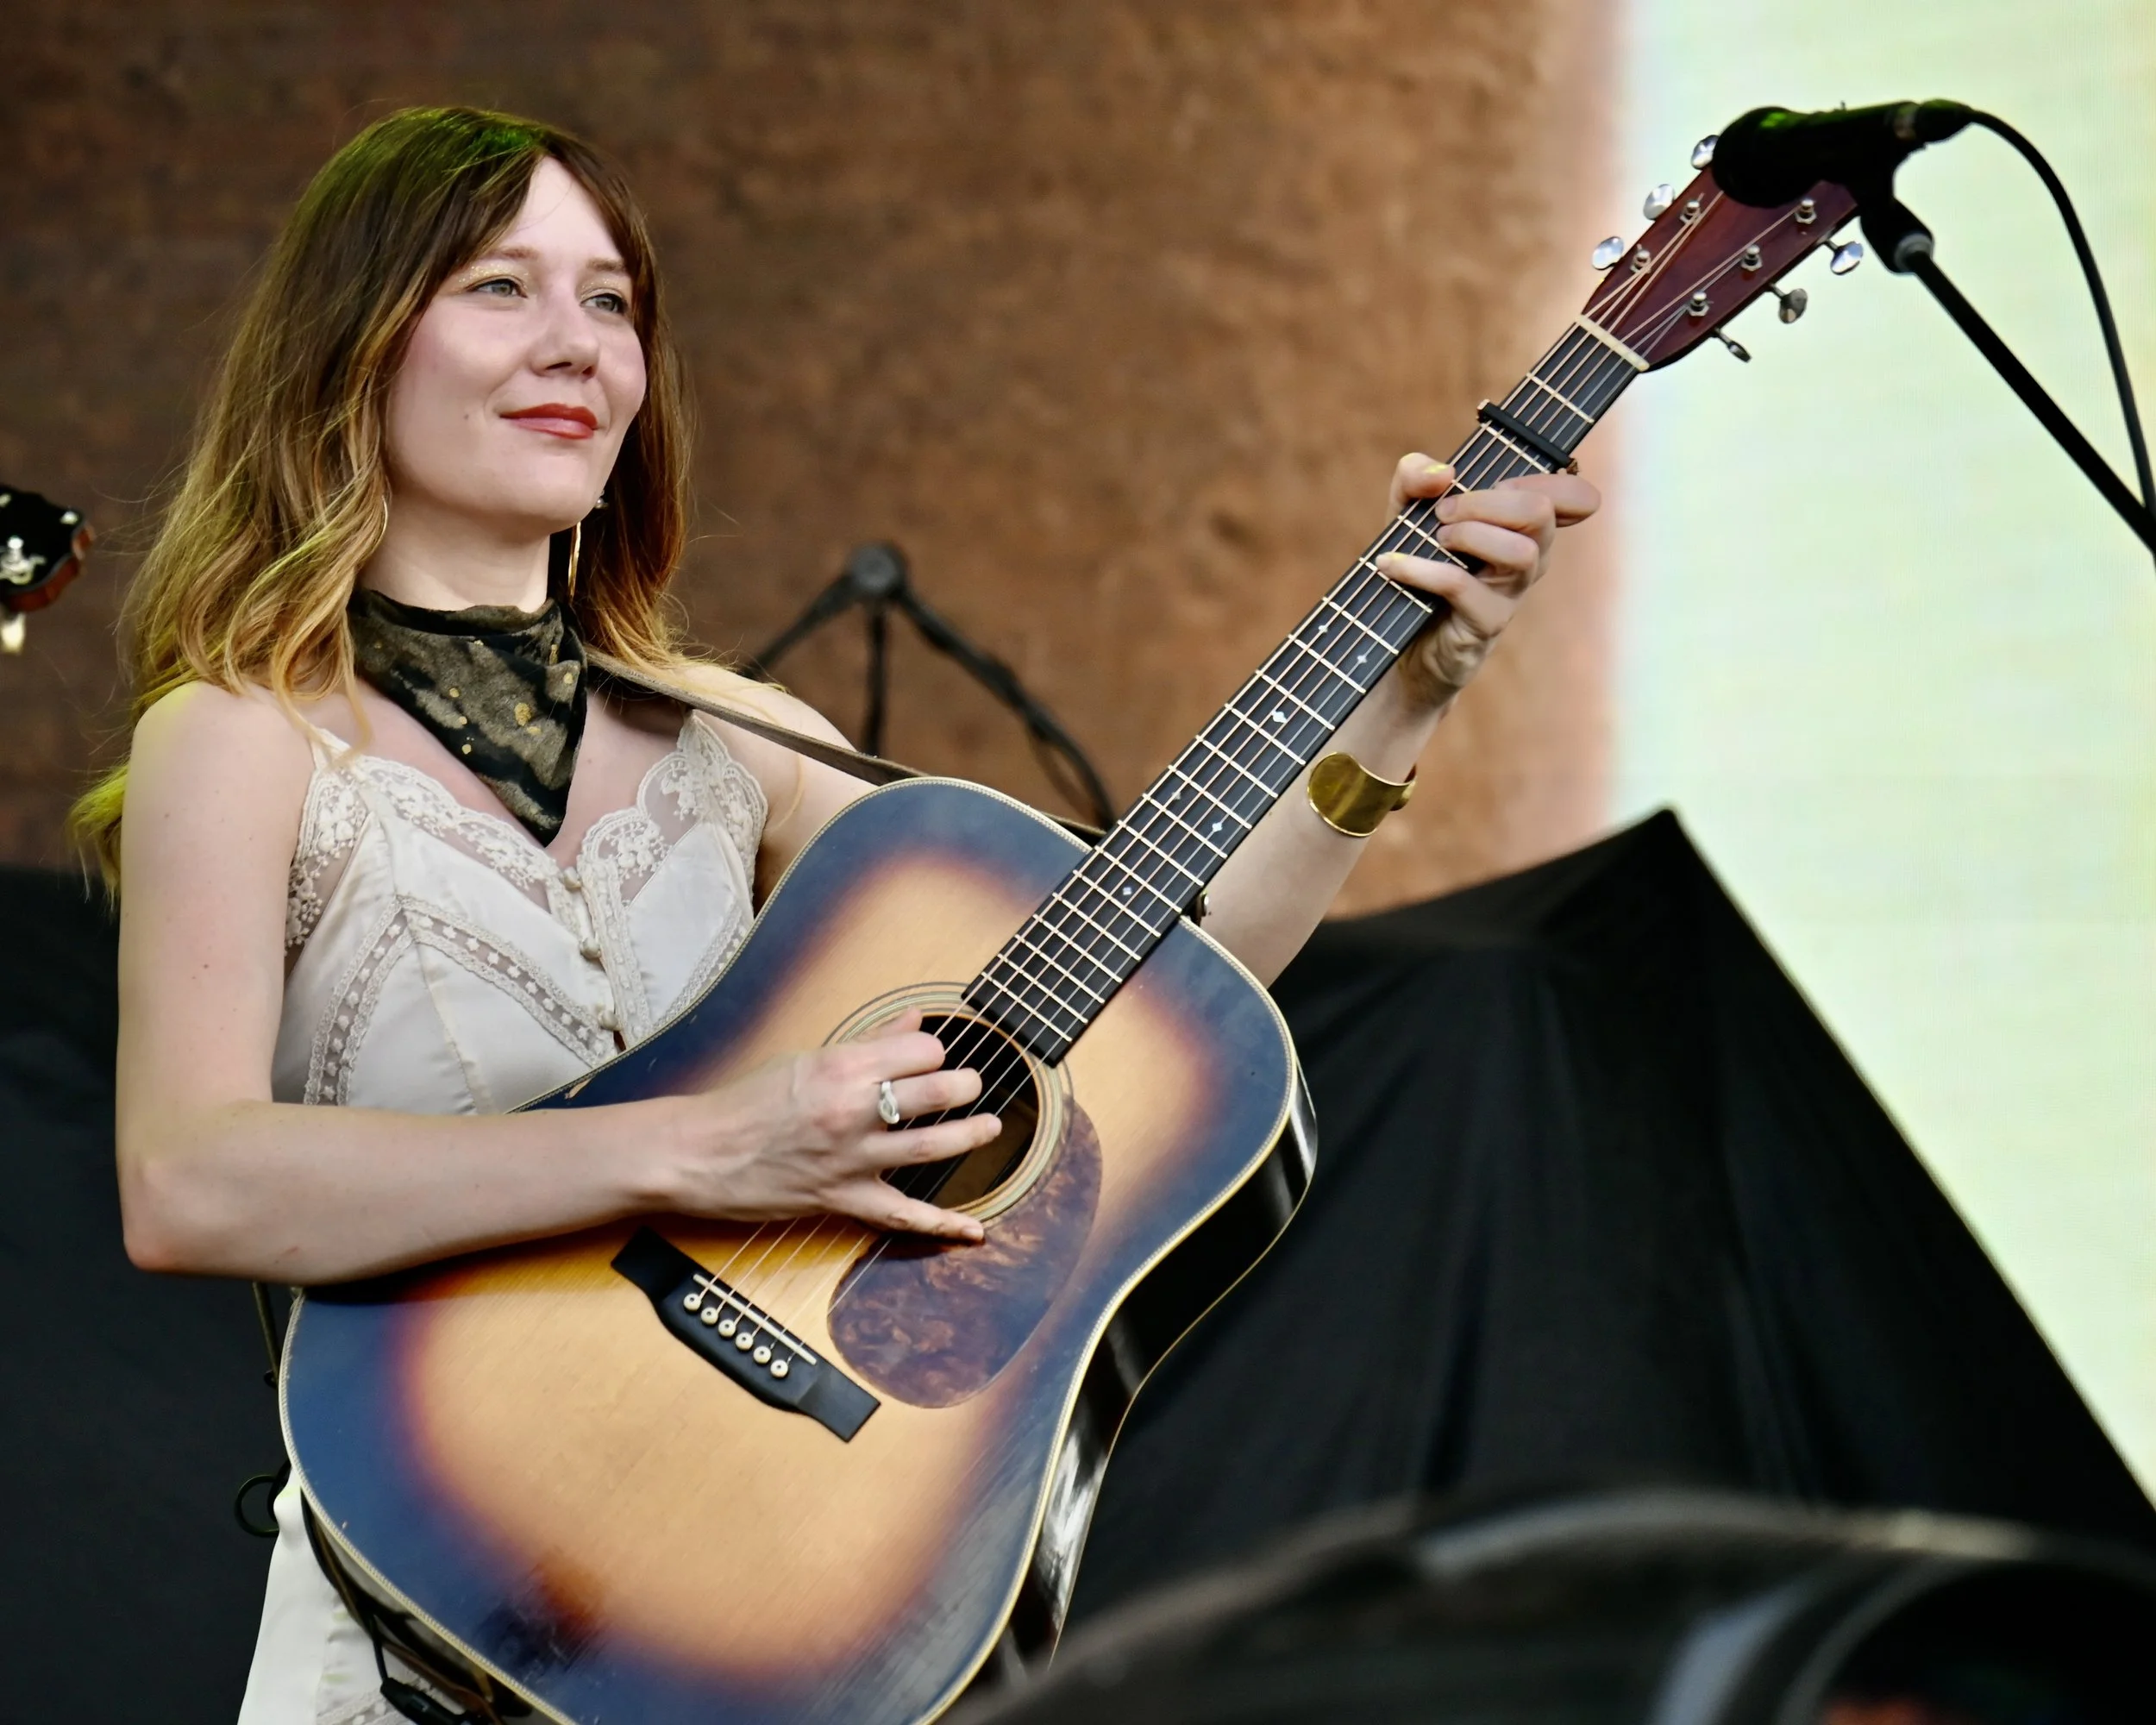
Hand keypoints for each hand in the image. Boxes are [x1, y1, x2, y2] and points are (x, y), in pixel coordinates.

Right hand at [672, 1013, 997, 1240]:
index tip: (928, 1057)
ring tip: (990, 1127)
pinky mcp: (843, 1199)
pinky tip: (977, 1229)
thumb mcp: (806, 1058)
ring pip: (932, 1146)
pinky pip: (903, 1215)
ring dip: (971, 1134)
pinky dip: (943, 1225)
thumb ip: (868, 1042)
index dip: (932, 1051)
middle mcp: (852, 1110)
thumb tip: (916, 1020)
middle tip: (971, 1086)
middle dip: (965, 1085)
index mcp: (841, 1066)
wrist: (698, 1153)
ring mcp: (851, 1159)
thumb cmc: (746, 1101)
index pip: (921, 1050)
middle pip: (936, 1090)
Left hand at [1373, 453, 1599, 707]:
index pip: (1574, 498)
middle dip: (1486, 501)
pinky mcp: (1485, 624)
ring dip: (1469, 534)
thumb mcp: (1407, 513)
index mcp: (1523, 528)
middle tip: (1444, 513)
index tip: (1498, 483)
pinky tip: (1391, 564)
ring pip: (1521, 552)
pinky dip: (1422, 569)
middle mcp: (1528, 559)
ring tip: (1434, 539)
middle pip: (1540, 513)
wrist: (1403, 644)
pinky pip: (1463, 586)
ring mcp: (1510, 593)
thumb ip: (1415, 478)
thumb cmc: (1418, 569)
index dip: (1549, 481)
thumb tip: (1442, 472)